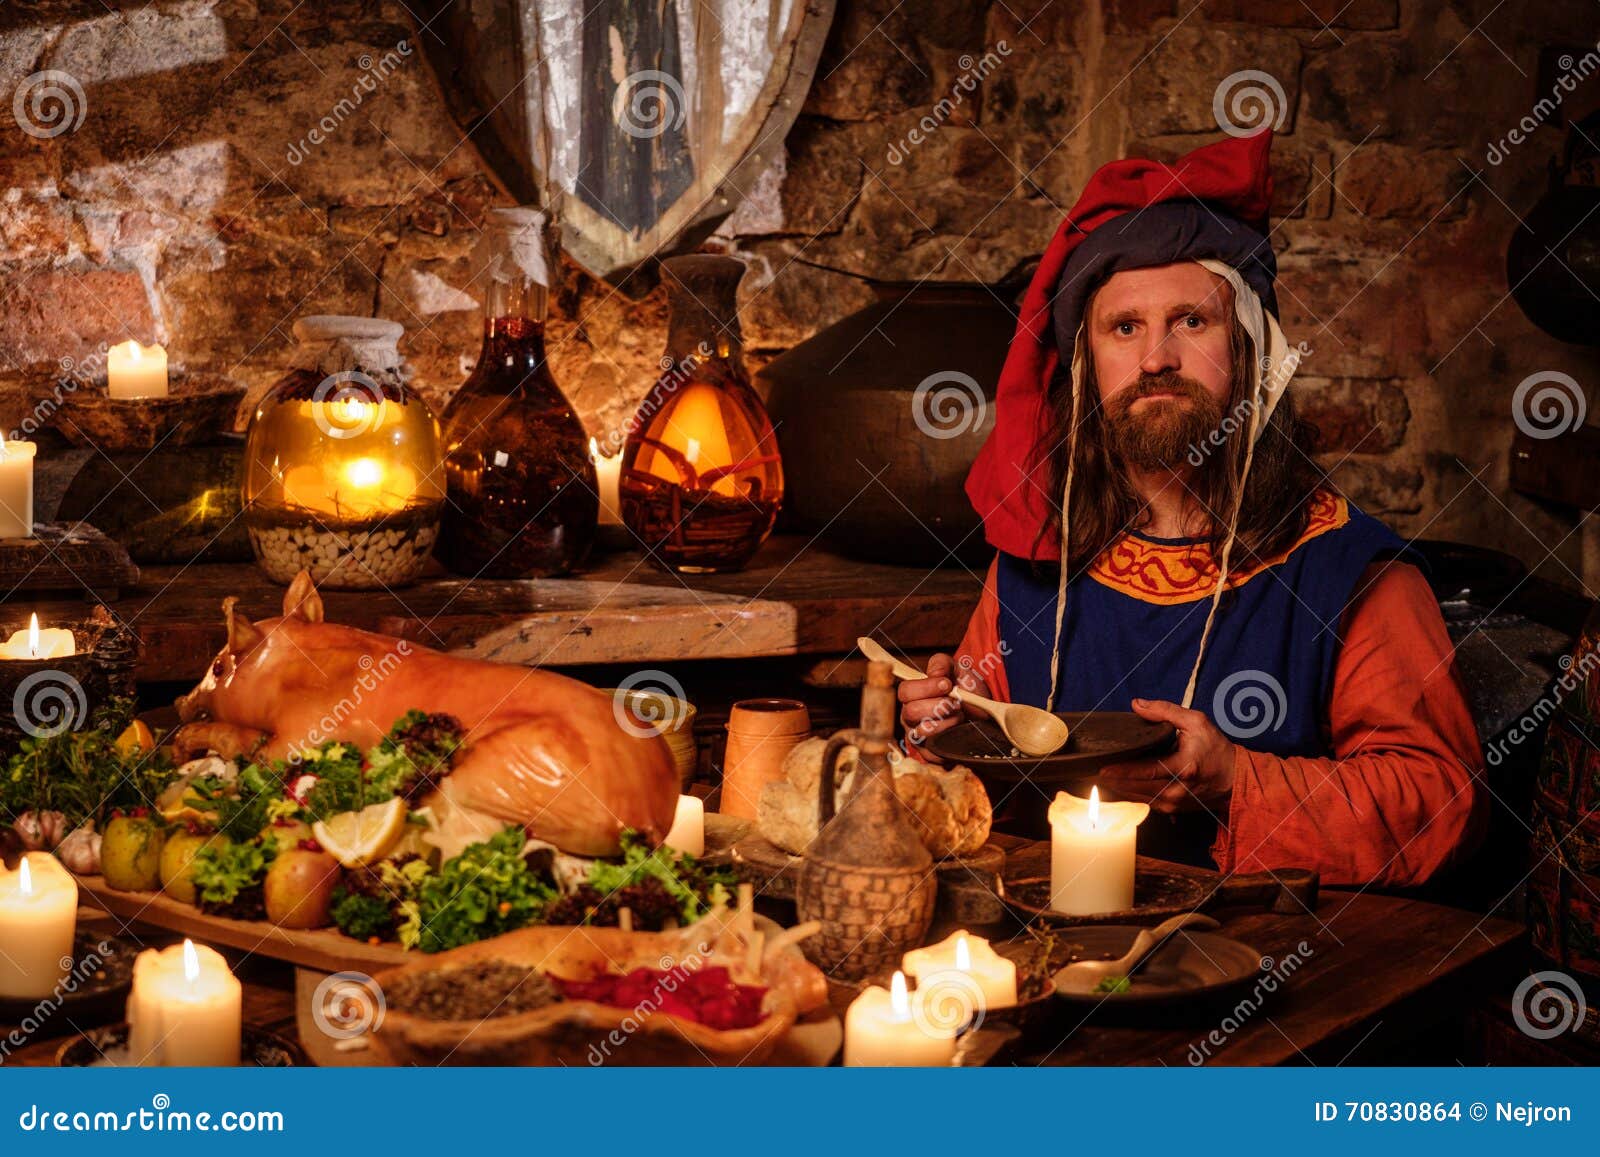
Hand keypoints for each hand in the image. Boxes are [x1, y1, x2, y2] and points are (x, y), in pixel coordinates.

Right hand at [897, 653, 992, 753]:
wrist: (986, 714)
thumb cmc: (967, 691)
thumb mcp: (959, 670)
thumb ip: (943, 664)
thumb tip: (934, 673)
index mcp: (912, 695)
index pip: (905, 692)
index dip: (925, 687)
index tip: (947, 684)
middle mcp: (910, 717)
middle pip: (911, 712)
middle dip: (938, 706)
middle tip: (956, 703)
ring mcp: (918, 737)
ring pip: (922, 732)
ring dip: (946, 723)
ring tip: (960, 716)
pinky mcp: (929, 754)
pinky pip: (931, 753)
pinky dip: (948, 741)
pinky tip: (958, 731)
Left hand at [1097, 698, 1237, 814]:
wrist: (1236, 780)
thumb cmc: (1217, 750)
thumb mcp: (1197, 722)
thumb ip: (1166, 711)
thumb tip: (1137, 704)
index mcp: (1183, 767)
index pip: (1146, 771)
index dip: (1123, 771)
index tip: (1102, 769)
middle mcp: (1176, 790)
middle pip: (1135, 787)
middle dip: (1112, 780)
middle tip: (1090, 769)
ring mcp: (1173, 803)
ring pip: (1136, 797)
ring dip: (1117, 788)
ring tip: (1098, 776)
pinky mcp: (1171, 810)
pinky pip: (1143, 802)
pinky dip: (1128, 793)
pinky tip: (1115, 784)